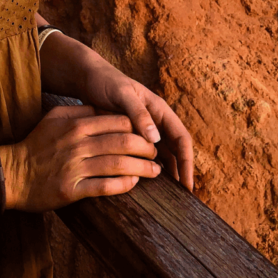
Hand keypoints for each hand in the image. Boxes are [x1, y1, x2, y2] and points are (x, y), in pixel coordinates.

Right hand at [1, 105, 160, 211]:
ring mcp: (75, 167)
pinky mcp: (72, 190)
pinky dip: (123, 185)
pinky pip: (105, 187)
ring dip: (141, 167)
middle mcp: (78, 144)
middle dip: (145, 147)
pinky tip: (134, 183)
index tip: (148, 134)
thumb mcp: (55, 117)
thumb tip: (103, 109)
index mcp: (77, 124)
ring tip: (155, 171)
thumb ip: (80, 111)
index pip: (117, 121)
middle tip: (157, 153)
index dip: (138, 127)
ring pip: (118, 164)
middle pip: (123, 142)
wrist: (11, 173)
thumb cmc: (35, 144)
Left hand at [39, 30, 193, 189]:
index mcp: (160, 110)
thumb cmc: (107, 83)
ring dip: (167, 173)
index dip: (187, 162)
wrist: (89, 78)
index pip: (182, 139)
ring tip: (168, 198)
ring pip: (162, 155)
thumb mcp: (122, 95)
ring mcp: (145, 129)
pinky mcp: (131, 136)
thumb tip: (156, 139)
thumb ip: (139, 114)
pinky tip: (145, 184)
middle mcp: (156, 121)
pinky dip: (149, 169)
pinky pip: (145, 155)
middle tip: (182, 199)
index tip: (187, 184)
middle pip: (176, 150)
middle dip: (181, 172)